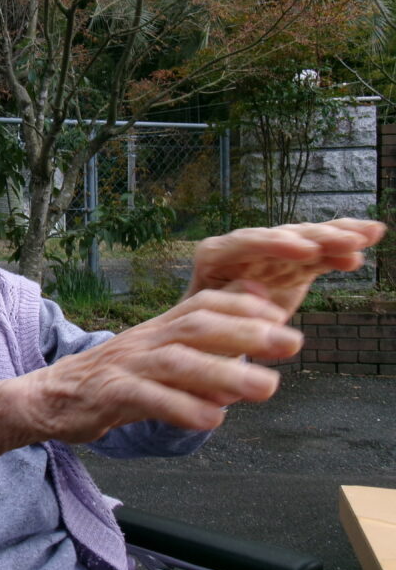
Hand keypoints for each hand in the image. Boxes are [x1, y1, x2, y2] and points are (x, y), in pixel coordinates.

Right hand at [9, 289, 295, 445]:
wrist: (48, 396)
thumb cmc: (111, 379)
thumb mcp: (156, 357)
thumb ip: (199, 352)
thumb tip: (250, 347)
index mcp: (159, 330)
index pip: (203, 303)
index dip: (243, 304)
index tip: (281, 313)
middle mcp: (145, 340)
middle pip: (197, 326)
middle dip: (248, 332)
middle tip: (292, 343)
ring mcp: (125, 365)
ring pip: (177, 362)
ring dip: (225, 372)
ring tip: (266, 387)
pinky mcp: (107, 394)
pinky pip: (146, 397)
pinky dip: (181, 407)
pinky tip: (211, 419)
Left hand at [185, 219, 385, 316]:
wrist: (206, 335)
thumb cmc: (199, 328)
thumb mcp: (205, 318)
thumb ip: (228, 300)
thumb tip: (254, 289)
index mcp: (214, 256)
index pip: (244, 243)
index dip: (276, 244)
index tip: (306, 250)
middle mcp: (242, 248)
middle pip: (281, 237)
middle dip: (315, 238)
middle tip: (348, 240)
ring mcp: (269, 255)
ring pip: (304, 241)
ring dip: (337, 236)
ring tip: (367, 235)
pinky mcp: (291, 265)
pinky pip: (318, 254)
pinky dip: (341, 248)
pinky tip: (369, 236)